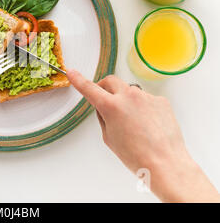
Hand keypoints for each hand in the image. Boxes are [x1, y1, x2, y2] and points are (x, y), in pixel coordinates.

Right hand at [67, 69, 219, 202]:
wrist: (164, 163)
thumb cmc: (137, 156)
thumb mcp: (109, 137)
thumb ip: (104, 117)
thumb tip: (105, 107)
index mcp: (111, 107)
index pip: (89, 88)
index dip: (78, 80)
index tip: (72, 73)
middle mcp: (129, 97)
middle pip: (111, 81)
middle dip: (105, 87)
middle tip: (105, 99)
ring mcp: (146, 97)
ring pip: (130, 91)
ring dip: (126, 100)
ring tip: (132, 122)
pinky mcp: (161, 101)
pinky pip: (146, 99)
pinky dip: (143, 108)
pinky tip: (147, 124)